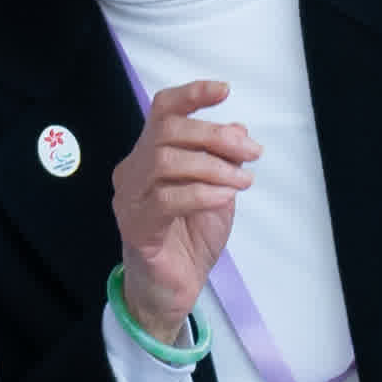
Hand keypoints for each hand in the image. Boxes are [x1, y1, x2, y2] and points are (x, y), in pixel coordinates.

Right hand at [110, 77, 255, 332]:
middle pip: (165, 131)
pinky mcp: (136, 226)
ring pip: (165, 161)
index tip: (224, 91)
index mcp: (149, 156)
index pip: (161, 112)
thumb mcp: (217, 192)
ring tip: (243, 180)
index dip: (191, 95)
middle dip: (214, 135)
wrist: (172, 290)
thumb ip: (223, 161)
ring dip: (212, 166)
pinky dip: (201, 193)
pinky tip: (225, 198)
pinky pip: (166, 199)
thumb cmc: (189, 239)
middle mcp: (133, 171)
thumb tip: (237, 127)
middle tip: (251, 151)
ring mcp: (130, 198)